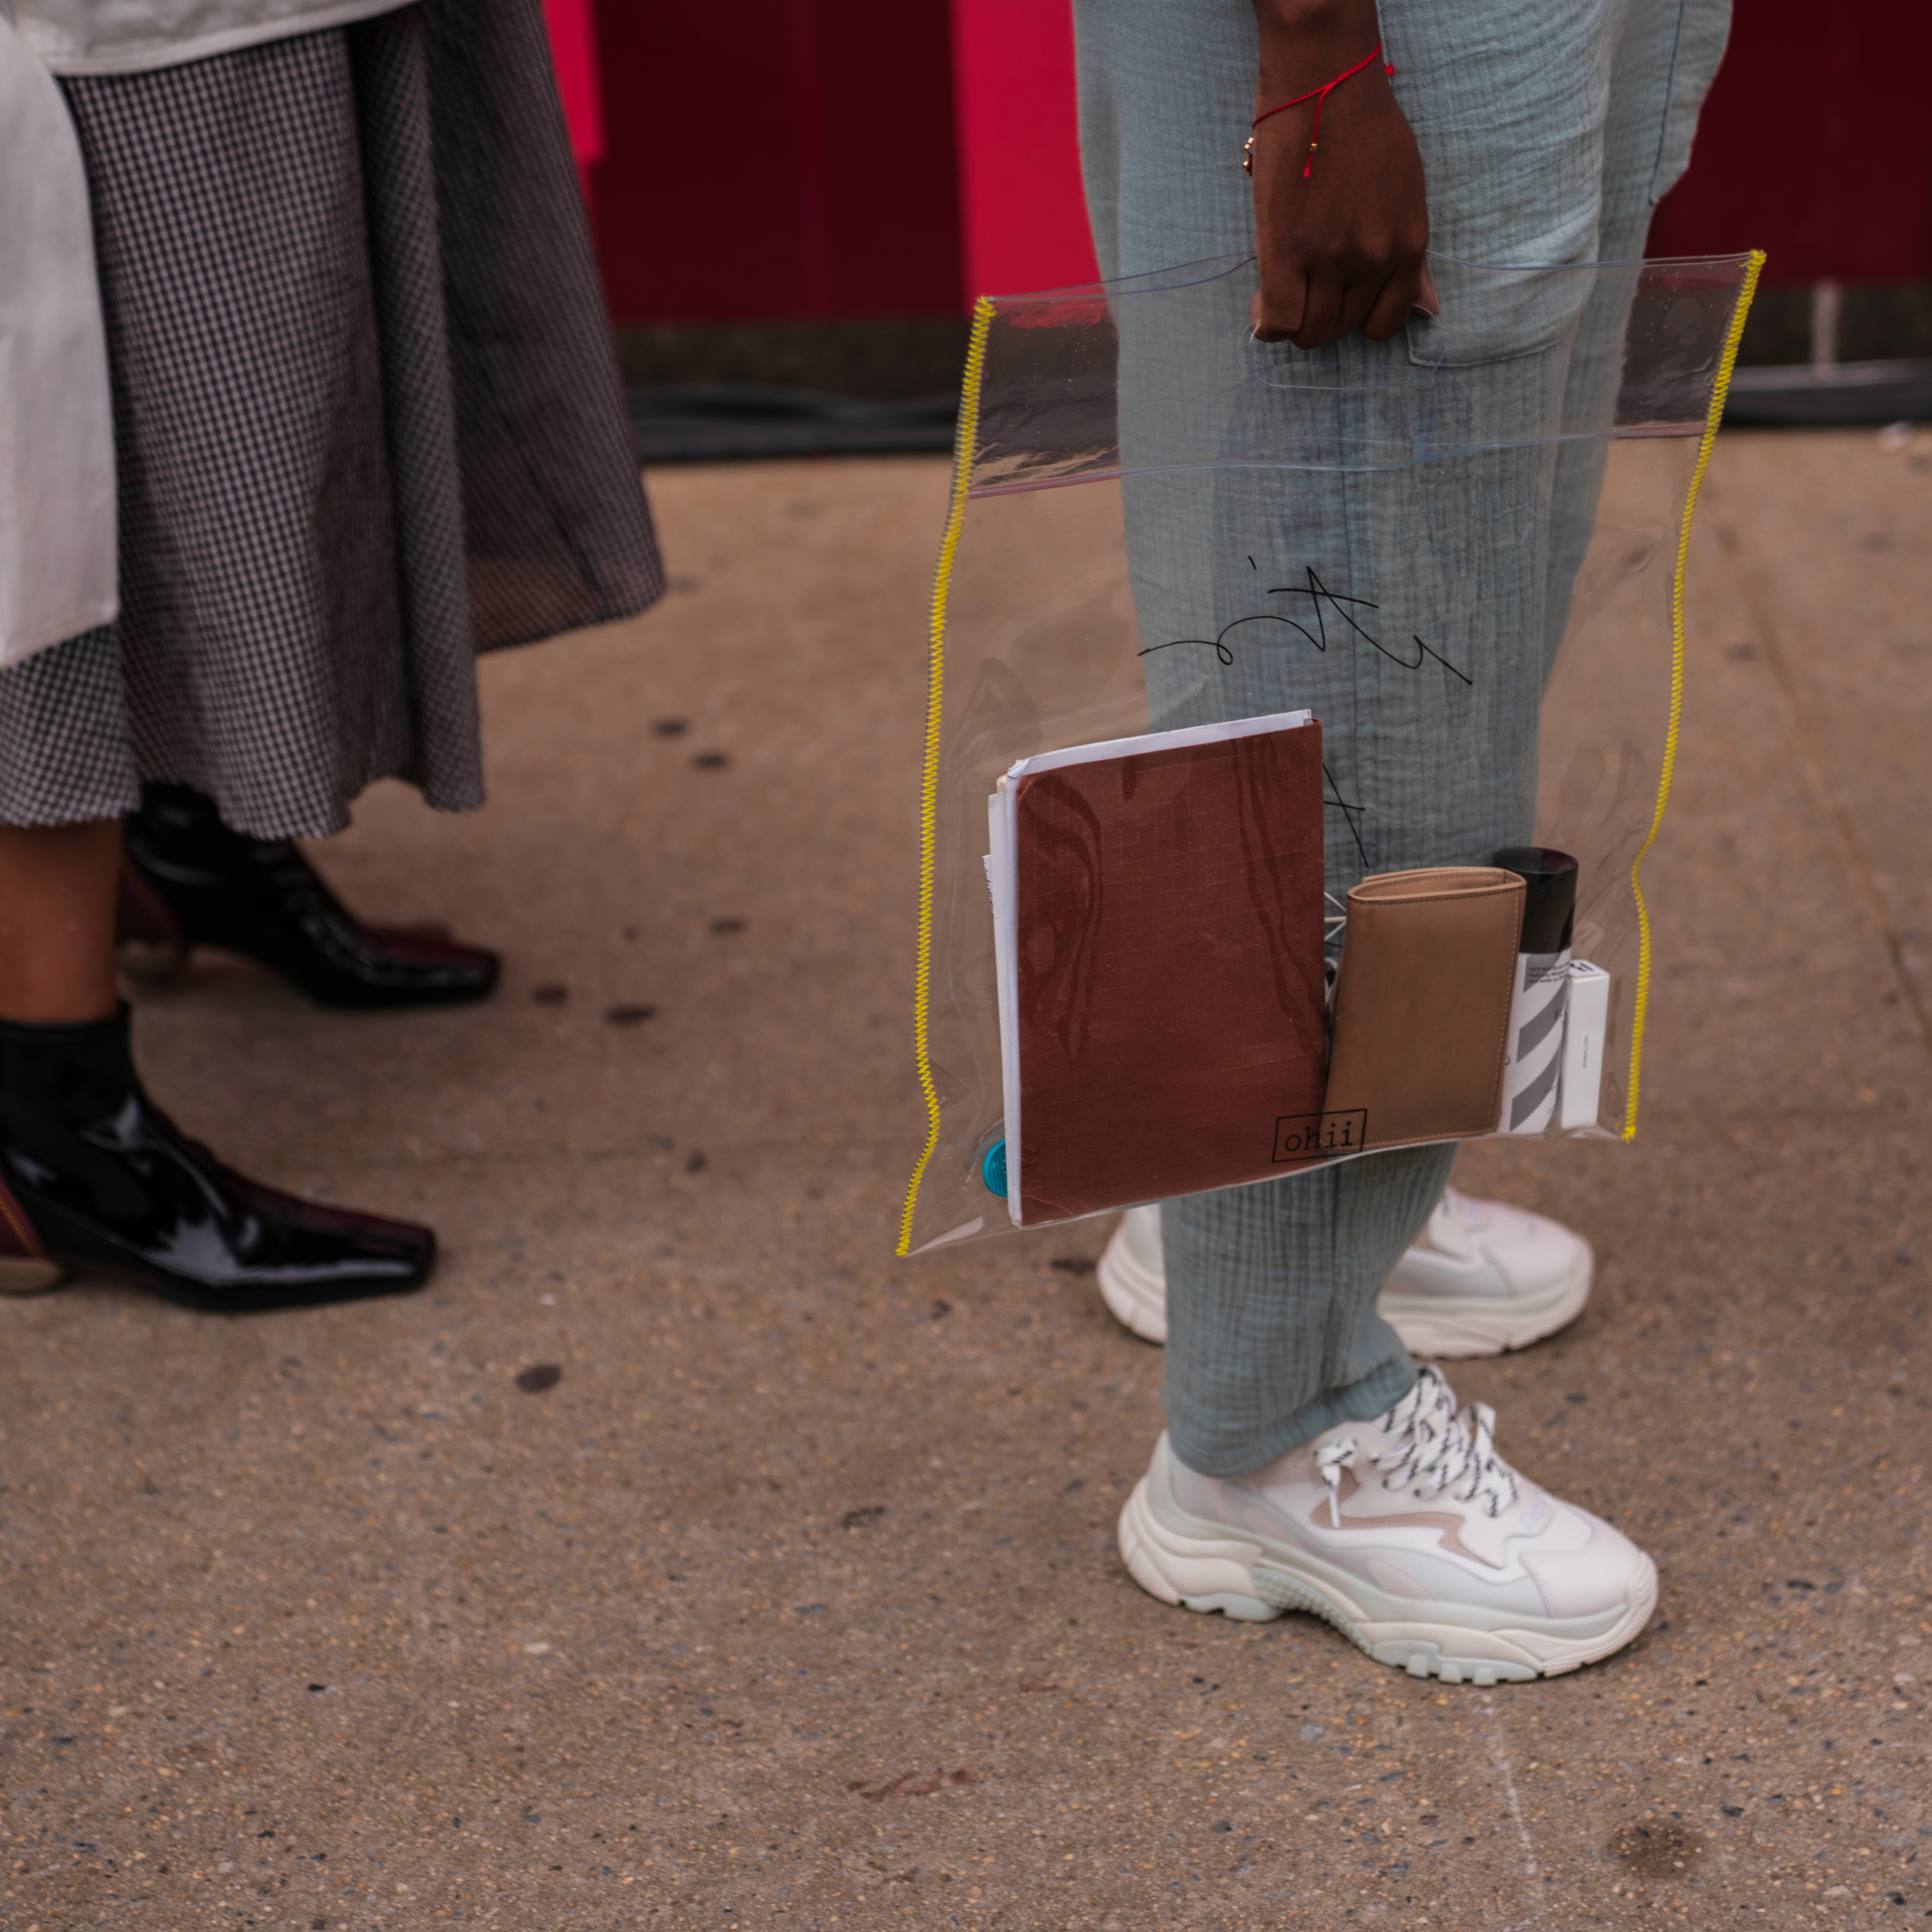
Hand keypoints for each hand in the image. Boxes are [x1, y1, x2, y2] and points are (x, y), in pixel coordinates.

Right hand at [1247, 0, 1435, 348]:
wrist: (1325, 85)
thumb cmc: (1365, 130)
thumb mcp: (1407, 194)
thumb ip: (1411, 256)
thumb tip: (1431, 309)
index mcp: (1407, 245)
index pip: (1385, 322)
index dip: (1357, 319)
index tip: (1339, 299)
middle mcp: (1373, 259)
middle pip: (1342, 328)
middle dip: (1321, 315)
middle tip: (1303, 286)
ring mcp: (1331, 258)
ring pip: (1310, 330)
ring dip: (1292, 319)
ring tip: (1280, 288)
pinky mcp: (1288, 252)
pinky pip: (1277, 320)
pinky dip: (1266, 321)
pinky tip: (1260, 303)